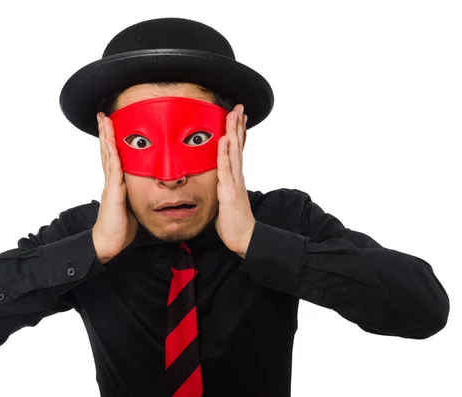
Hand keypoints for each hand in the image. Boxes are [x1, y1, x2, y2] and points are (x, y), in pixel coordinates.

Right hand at [92, 112, 137, 264]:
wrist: (109, 241)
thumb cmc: (121, 226)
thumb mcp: (132, 204)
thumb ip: (136, 192)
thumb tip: (147, 186)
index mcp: (116, 183)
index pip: (113, 156)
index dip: (111, 140)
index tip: (110, 125)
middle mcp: (112, 180)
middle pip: (107, 151)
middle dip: (105, 132)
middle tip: (103, 115)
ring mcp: (111, 185)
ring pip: (108, 155)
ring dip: (106, 137)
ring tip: (104, 120)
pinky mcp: (114, 192)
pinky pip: (113, 169)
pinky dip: (111, 154)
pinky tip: (110, 142)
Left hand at [215, 104, 255, 258]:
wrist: (243, 238)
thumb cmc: (233, 222)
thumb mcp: (225, 201)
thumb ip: (223, 189)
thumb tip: (218, 183)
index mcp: (235, 178)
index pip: (237, 151)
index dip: (238, 133)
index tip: (238, 117)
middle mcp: (237, 176)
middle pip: (238, 146)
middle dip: (237, 126)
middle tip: (238, 107)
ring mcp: (234, 182)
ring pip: (234, 152)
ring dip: (233, 132)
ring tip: (233, 114)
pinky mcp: (229, 191)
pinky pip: (226, 169)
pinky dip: (224, 153)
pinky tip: (224, 139)